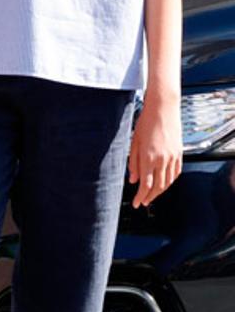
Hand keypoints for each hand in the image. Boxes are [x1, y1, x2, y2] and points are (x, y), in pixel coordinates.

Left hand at [129, 93, 181, 207]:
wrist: (163, 108)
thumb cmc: (145, 123)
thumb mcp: (134, 142)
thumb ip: (133, 163)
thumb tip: (132, 180)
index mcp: (148, 158)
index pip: (146, 185)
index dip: (140, 197)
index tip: (136, 203)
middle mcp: (162, 159)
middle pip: (158, 187)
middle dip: (150, 197)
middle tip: (143, 202)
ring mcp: (173, 156)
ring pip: (168, 181)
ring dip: (160, 191)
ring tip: (152, 195)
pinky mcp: (179, 152)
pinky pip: (176, 172)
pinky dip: (170, 181)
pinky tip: (164, 183)